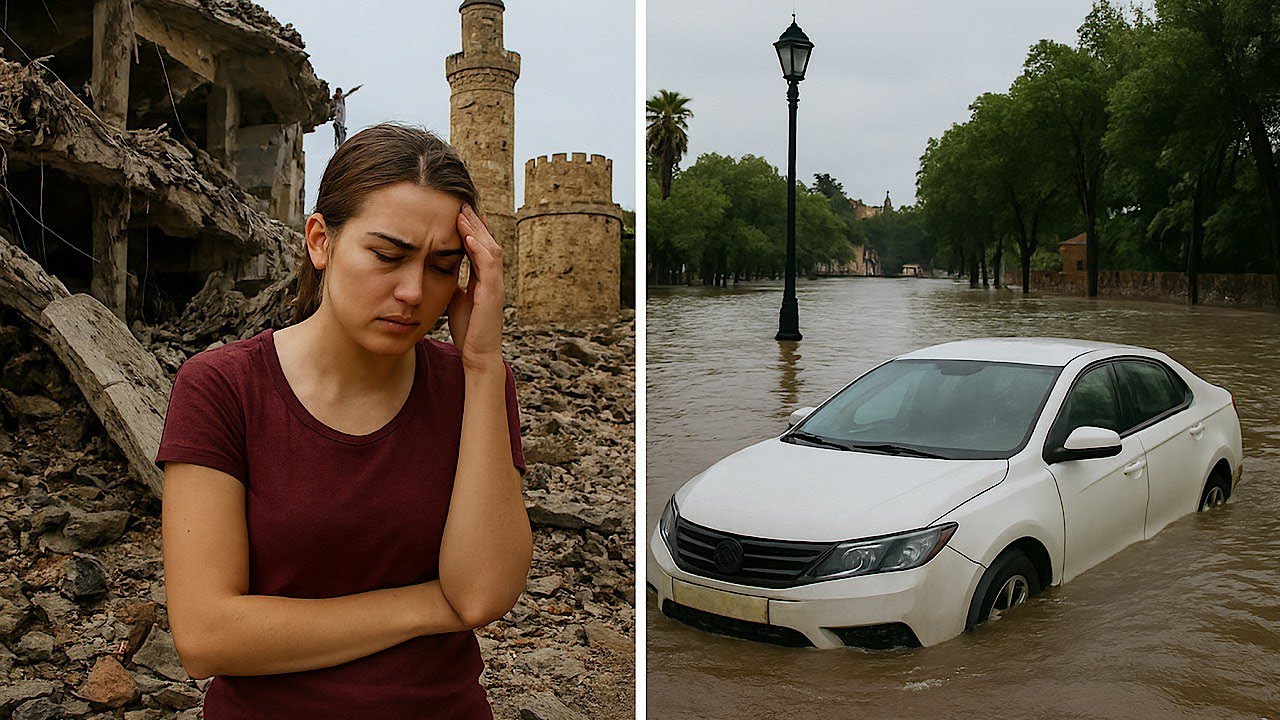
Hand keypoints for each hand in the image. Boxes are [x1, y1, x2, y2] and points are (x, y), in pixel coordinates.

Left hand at [447, 204, 504, 369]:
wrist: (478, 355)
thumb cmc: (468, 331)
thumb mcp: (457, 301)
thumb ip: (455, 283)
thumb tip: (441, 270)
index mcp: (484, 280)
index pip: (480, 248)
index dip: (471, 230)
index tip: (458, 213)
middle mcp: (493, 279)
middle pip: (487, 242)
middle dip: (474, 223)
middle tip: (461, 204)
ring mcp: (495, 285)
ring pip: (491, 249)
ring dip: (477, 230)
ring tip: (463, 214)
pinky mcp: (493, 293)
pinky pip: (489, 265)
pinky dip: (479, 249)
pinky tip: (468, 237)